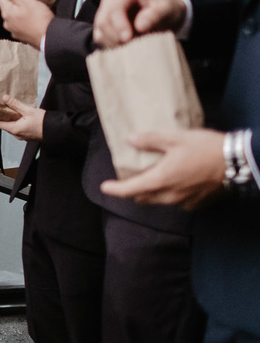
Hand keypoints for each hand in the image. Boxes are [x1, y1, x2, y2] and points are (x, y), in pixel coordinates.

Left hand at [0, 0, 52, 48]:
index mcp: (7, 12)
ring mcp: (13, 29)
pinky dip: (20, 15)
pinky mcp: (21, 35)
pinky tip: (26, 14)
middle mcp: (7, 22)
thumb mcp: (26, 2)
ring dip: (14, 5)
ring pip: (11, 13)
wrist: (50, 40)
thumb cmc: (40, 20)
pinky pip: (17, 21)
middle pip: (4, 3)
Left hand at [0, 96, 44, 140]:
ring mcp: (22, 136)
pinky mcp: (27, 135)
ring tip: (12, 109)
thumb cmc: (43, 122)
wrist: (56, 130)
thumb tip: (5, 98)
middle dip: (3, 116)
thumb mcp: (28, 110)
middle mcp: (17, 134)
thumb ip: (15, 104)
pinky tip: (21, 115)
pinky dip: (17, 122)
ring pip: (11, 127)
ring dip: (10, 119)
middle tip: (4, 106)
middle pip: (4, 125)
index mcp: (15, 129)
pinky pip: (18, 128)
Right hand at [92, 0, 185, 47]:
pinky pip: (99, 37)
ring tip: (132, 46)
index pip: (114, 9)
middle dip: (116, 37)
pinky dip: (111, 45)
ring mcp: (104, 11)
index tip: (129, 39)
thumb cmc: (166, 9)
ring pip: (99, 30)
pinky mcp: (103, 25)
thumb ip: (155, 15)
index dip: (119, 26)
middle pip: (103, 21)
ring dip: (114, 42)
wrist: (164, 15)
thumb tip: (140, 26)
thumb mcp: (167, 9)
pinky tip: (125, 46)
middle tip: (132, 46)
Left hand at [100, 129, 226, 210]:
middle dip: (132, 191)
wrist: (238, 162)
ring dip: (151, 193)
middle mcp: (170, 196)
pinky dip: (170, 194)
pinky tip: (174, 182)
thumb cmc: (206, 149)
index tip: (104, 188)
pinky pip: (176, 202)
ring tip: (151, 178)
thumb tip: (130, 139)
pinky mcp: (197, 203)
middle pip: (143, 198)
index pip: (130, 191)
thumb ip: (150, 140)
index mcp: (160, 180)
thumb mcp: (175, 138)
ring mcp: (184, 202)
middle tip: (128, 180)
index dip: (115, 190)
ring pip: (159, 201)